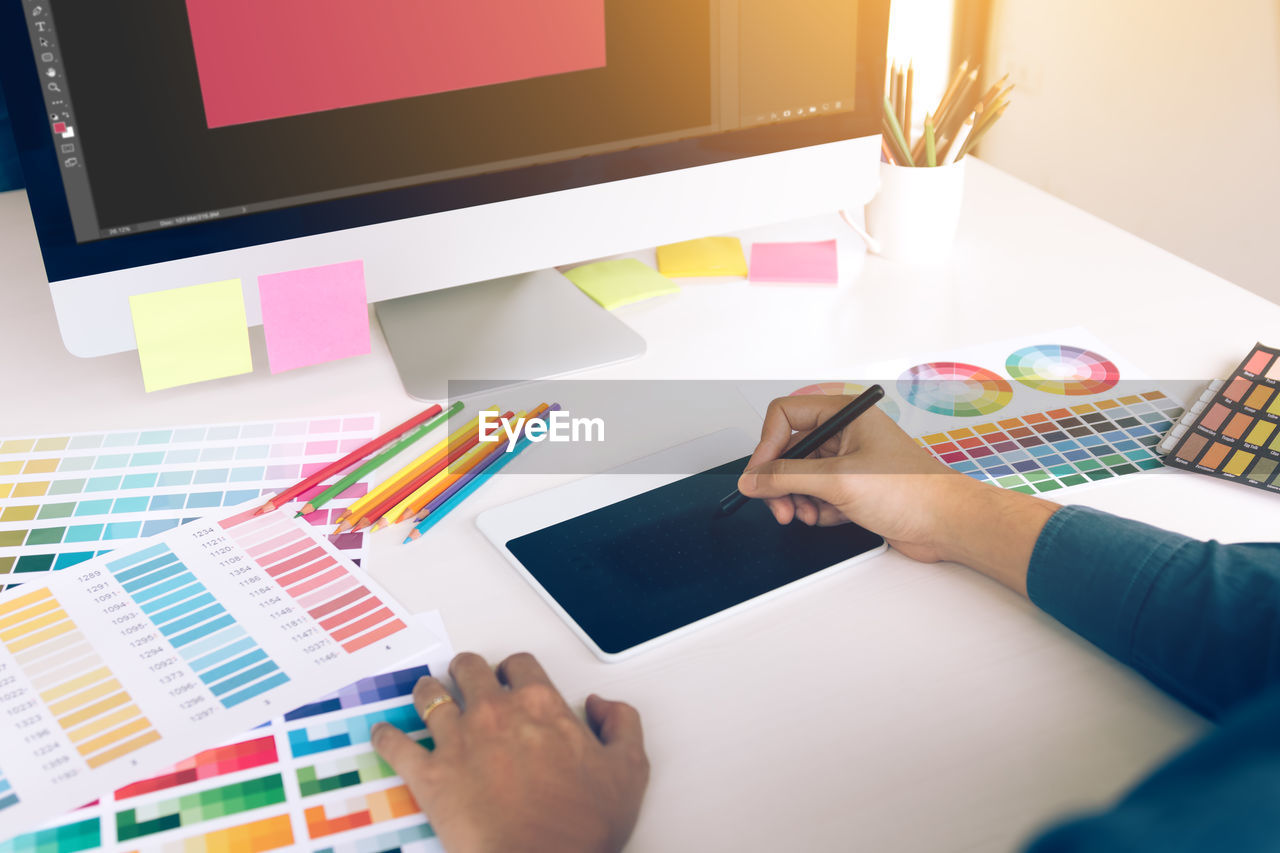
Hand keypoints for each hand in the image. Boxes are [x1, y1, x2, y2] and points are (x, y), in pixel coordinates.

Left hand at [371, 652, 648, 852]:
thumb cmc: (581, 827)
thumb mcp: (628, 769)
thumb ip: (621, 723)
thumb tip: (600, 704)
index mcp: (541, 705)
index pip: (519, 664)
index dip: (513, 668)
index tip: (510, 677)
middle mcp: (495, 713)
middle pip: (469, 669)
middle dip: (467, 671)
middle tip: (466, 680)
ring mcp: (457, 740)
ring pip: (429, 696)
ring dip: (427, 692)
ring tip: (425, 694)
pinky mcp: (430, 775)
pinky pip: (395, 744)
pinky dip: (386, 736)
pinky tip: (384, 733)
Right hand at [738, 395, 1057, 592]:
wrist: (948, 524)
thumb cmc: (913, 492)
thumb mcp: (839, 481)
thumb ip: (787, 478)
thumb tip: (753, 479)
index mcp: (845, 414)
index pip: (786, 415)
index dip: (767, 445)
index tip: (760, 475)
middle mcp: (845, 433)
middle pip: (789, 449)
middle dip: (780, 481)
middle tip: (779, 507)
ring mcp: (849, 461)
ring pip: (801, 476)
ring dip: (798, 499)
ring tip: (808, 515)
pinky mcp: (854, 487)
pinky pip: (817, 494)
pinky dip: (816, 509)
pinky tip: (829, 518)